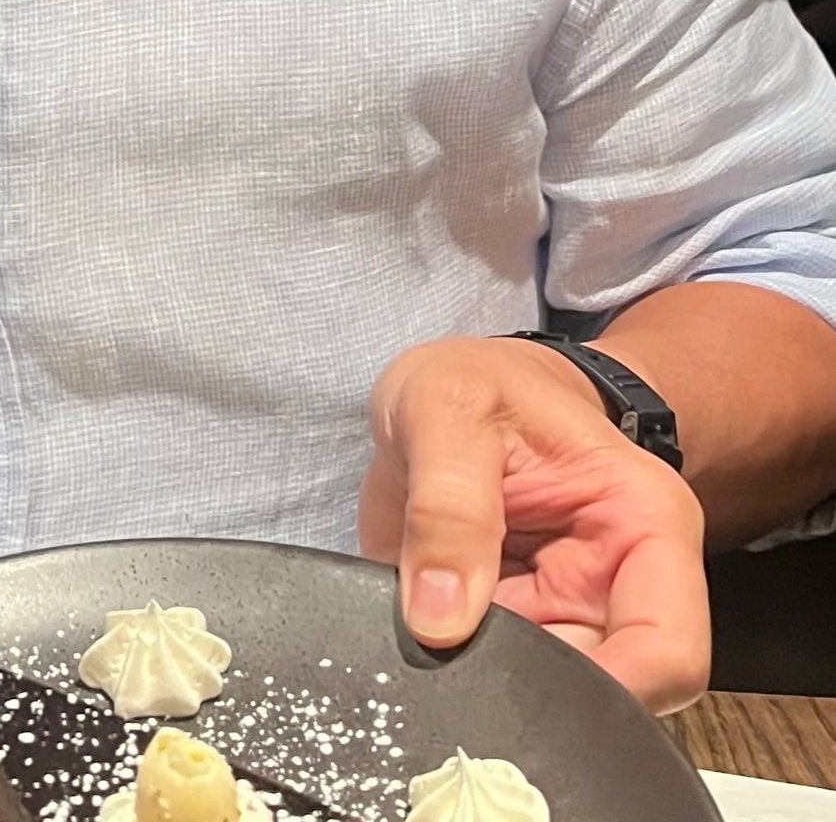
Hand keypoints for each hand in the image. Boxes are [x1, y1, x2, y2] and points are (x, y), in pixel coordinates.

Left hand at [360, 335, 708, 710]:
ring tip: (426, 633)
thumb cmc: (477, 385)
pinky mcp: (518, 635)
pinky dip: (453, 674)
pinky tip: (417, 640)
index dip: (608, 692)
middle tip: (451, 659)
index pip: (669, 652)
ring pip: (545, 700)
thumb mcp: (446, 409)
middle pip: (607, 694)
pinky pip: (493, 682)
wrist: (456, 391)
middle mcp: (619, 589)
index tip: (518, 688)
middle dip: (529, 693)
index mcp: (644, 525)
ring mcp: (568, 620)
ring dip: (483, 683)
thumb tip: (440, 620)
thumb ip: (447, 504)